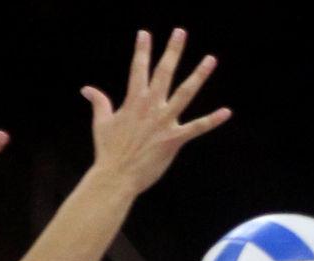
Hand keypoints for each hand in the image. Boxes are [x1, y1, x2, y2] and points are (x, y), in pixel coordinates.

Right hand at [81, 28, 231, 196]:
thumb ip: (99, 103)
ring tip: (211, 59)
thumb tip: (87, 89)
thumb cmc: (108, 151)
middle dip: (172, 51)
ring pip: (185, 93)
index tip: (145, 33)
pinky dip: (212, 120)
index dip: (142, 50)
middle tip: (180, 32)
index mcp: (133, 101)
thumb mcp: (102, 123)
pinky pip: (197, 128)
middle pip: (164, 73)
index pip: (138, 69)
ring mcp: (163, 122)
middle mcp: (150, 107)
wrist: (116, 175)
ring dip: (198, 75)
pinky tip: (227, 112)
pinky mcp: (174, 139)